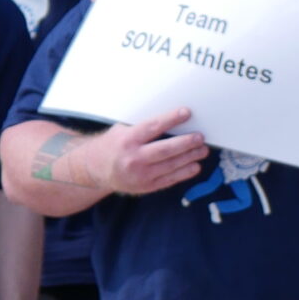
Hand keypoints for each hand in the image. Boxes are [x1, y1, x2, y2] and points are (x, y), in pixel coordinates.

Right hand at [93, 109, 209, 195]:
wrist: (96, 169)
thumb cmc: (113, 145)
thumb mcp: (122, 130)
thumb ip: (143, 127)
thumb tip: (171, 120)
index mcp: (128, 140)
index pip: (153, 127)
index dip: (171, 119)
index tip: (186, 113)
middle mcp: (134, 158)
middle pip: (165, 150)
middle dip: (185, 143)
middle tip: (200, 137)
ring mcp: (140, 175)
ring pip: (170, 166)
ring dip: (189, 157)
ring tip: (202, 150)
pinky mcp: (146, 186)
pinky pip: (169, 180)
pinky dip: (184, 173)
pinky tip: (195, 166)